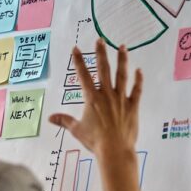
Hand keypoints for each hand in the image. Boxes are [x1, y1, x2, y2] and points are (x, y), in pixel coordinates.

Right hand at [49, 38, 142, 158]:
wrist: (115, 150)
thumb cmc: (94, 140)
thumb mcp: (77, 130)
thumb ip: (64, 121)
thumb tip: (50, 118)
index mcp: (91, 98)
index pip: (83, 76)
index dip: (78, 62)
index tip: (76, 48)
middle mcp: (106, 94)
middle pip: (104, 70)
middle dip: (101, 54)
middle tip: (100, 40)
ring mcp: (121, 99)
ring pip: (122, 75)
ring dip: (122, 60)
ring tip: (122, 46)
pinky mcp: (133, 106)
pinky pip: (137, 90)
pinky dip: (138, 80)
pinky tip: (139, 70)